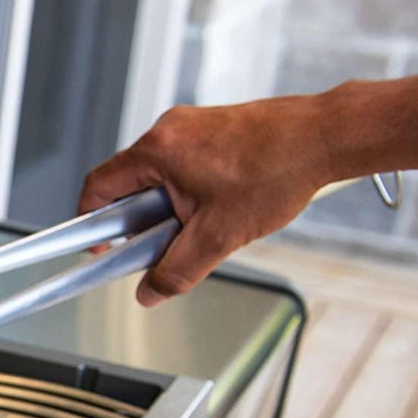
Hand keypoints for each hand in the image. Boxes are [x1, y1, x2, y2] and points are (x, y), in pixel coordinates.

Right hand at [78, 97, 338, 305]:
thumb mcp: (219, 236)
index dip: (91, 222)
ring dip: (173, 205)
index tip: (100, 246)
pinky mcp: (216, 128)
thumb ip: (177, 270)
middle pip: (130, 182)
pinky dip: (195, 190)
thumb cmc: (277, 170)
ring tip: (207, 223)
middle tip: (165, 242)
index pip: (98, 188)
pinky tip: (226, 204)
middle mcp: (170, 130)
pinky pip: (188, 164)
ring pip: (163, 175)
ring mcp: (194, 125)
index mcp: (157, 150)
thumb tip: (151, 292)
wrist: (326, 137)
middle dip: (143, 219)